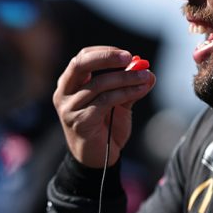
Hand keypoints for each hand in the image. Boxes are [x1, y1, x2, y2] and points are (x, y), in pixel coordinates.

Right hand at [53, 46, 155, 167]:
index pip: (82, 58)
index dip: (104, 52)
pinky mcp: (80, 122)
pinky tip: (141, 90)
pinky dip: (126, 92)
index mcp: (69, 84)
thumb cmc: (105, 129)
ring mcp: (69, 108)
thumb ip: (128, 87)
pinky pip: (106, 101)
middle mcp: (63, 94)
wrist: (98, 160)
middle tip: (130, 57)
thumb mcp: (118, 104)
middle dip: (107, 57)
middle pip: (81, 64)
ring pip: (99, 84)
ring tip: (145, 77)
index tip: (127, 55)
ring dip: (126, 77)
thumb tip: (148, 73)